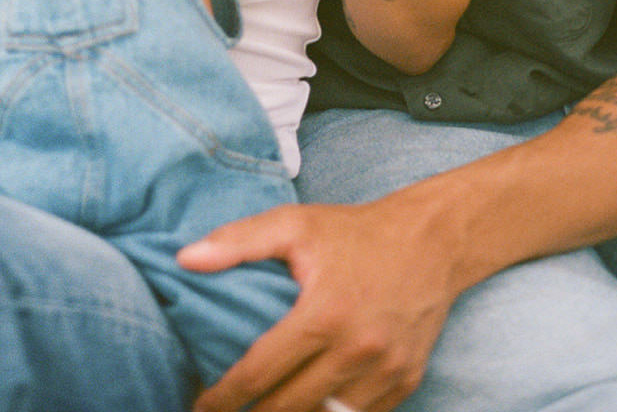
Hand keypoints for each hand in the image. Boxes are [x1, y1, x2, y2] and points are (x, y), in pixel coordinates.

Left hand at [178, 197, 456, 411]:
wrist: (432, 240)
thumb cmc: (354, 231)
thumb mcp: (294, 223)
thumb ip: (237, 241)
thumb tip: (184, 259)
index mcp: (324, 313)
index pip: (261, 372)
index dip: (225, 397)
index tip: (201, 405)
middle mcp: (357, 350)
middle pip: (291, 407)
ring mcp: (385, 371)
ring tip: (265, 410)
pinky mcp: (406, 382)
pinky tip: (310, 406)